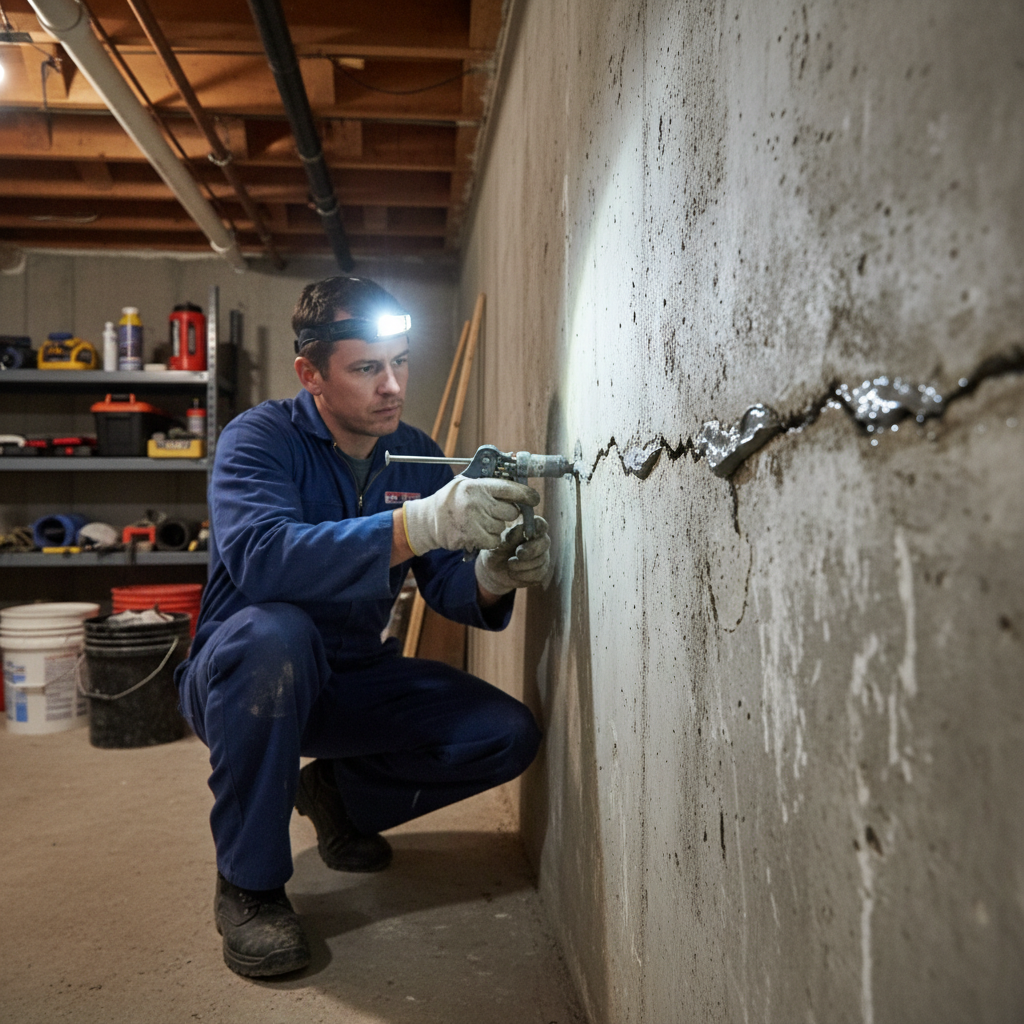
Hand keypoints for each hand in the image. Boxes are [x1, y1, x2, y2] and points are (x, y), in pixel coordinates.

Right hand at [403, 476, 538, 554]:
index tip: (534, 498)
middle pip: (510, 512)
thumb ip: (488, 481)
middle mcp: (476, 501)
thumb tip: (514, 468)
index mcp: (477, 485)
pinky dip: (489, 539)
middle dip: (506, 513)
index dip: (526, 494)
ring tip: (479, 522)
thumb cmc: (452, 500)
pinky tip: (477, 532)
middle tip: (494, 512)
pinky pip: (494, 540)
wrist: (428, 520)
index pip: (509, 488)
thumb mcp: (466, 483)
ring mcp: (474, 520)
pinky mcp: (471, 536)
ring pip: (501, 527)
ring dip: (495, 527)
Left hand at [475, 517, 550, 596]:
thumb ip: (509, 536)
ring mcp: (542, 557)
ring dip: (523, 564)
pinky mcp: (540, 572)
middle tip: (518, 553)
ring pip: (541, 560)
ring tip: (509, 564)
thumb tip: (521, 530)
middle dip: (532, 549)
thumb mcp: (498, 543)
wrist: (493, 572)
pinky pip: (538, 574)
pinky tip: (513, 573)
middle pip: (545, 542)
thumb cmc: (496, 551)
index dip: (538, 527)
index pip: (540, 524)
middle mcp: (538, 541)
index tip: (528, 535)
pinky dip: (523, 575)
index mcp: (528, 529)